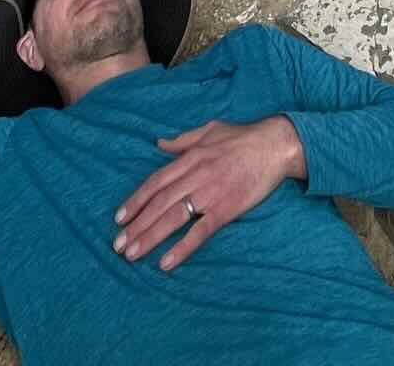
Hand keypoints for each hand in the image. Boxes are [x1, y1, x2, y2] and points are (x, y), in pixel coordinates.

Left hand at [113, 116, 306, 269]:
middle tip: (118, 245)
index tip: (119, 218)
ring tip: (132, 255)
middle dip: (137, 225)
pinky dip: (182, 247)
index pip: (156, 182)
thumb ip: (183, 140)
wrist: (275, 145)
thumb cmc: (243, 137)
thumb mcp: (209, 130)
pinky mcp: (226, 209)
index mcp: (191, 157)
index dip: (136, 200)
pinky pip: (200, 231)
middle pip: (160, 203)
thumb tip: (158, 143)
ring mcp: (211, 194)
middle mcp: (196, 175)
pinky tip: (166, 262)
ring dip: (150, 237)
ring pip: (174, 217)